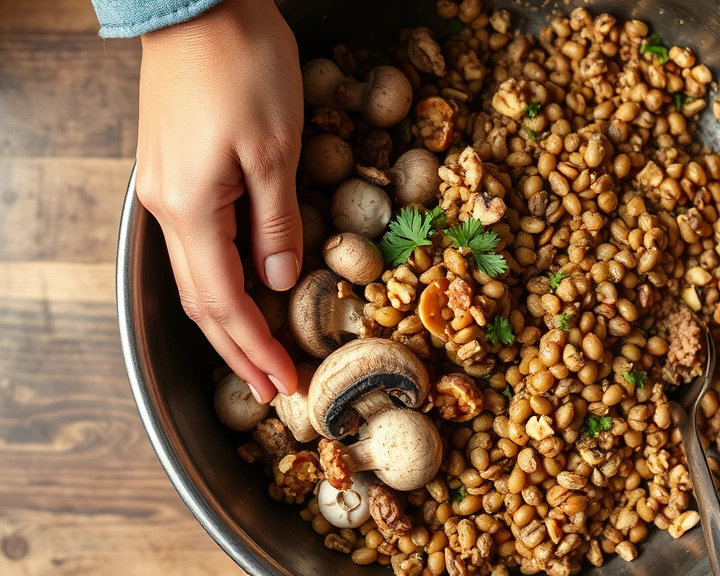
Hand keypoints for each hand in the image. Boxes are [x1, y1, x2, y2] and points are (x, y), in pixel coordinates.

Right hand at [136, 0, 303, 402]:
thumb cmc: (241, 64)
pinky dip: (222, 279)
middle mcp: (169, 208)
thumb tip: (278, 279)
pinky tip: (244, 289)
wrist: (197, 1)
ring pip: (196, 276)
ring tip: (258, 354)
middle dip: (239, 350)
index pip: (224, 304)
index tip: (285, 384)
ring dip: (229, 321)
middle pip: (202, 301)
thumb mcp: (274, 147)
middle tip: (272, 388)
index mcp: (192, 209)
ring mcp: (167, 189)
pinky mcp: (175, 170)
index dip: (255, 349)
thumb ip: (277, 221)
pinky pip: (197, 243)